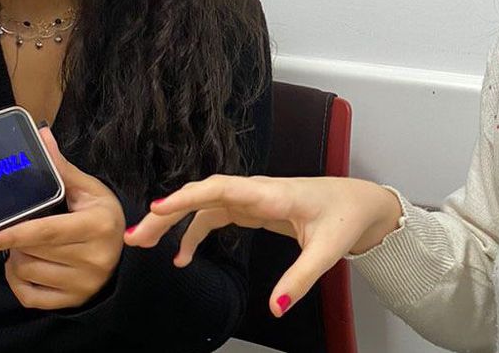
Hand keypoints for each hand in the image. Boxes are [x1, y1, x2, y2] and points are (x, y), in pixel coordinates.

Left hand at [0, 126, 124, 309]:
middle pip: (30, 251)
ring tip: (28, 246)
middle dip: (17, 240)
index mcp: (98, 226)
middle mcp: (95, 258)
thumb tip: (41, 135)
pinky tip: (26, 266)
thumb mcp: (88, 190)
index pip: (46, 231)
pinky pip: (28, 296)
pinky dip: (17, 281)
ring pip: (26, 272)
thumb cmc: (102, 217)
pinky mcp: (73, 301)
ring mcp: (84, 284)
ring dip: (16, 258)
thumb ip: (61, 168)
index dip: (14, 234)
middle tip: (24, 228)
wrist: (125, 256)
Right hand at [124, 175, 402, 316]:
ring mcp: (253, 198)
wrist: (361, 202)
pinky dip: (195, 232)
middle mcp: (258, 191)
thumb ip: (300, 280)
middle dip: (168, 212)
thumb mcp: (327, 251)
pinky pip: (215, 215)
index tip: (158, 207)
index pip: (222, 189)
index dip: (188, 196)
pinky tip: (183, 255)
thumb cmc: (346, 216)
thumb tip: (276, 308)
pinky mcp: (254, 207)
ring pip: (204, 204)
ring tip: (145, 244)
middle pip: (203, 195)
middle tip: (136, 236)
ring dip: (174, 221)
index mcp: (272, 195)